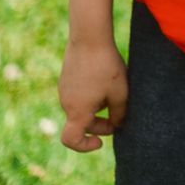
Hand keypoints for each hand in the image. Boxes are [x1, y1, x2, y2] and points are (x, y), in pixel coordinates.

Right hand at [57, 36, 127, 153]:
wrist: (89, 37)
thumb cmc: (106, 66)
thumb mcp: (120, 93)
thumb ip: (119, 114)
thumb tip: (117, 125)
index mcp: (77, 111)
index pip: (71, 140)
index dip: (84, 146)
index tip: (100, 141)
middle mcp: (66, 103)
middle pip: (82, 124)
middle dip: (101, 124)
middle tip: (120, 114)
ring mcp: (64, 90)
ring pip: (82, 108)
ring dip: (98, 107)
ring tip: (115, 90)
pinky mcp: (66, 78)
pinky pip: (79, 95)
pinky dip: (92, 95)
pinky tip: (106, 79)